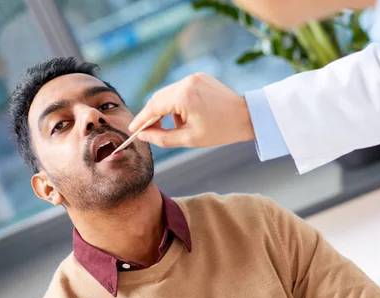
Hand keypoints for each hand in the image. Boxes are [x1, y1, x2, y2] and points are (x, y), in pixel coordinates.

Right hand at [129, 73, 255, 147]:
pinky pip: (181, 90)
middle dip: (153, 115)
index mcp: (184, 96)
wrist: (247, 117)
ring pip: (169, 94)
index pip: (153, 107)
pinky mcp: (200, 76)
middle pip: (159, 98)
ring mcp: (194, 77)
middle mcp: (187, 82)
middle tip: (150, 131)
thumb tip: (143, 135)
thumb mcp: (189, 139)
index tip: (132, 129)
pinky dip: (179, 103)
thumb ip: (162, 138)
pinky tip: (191, 115)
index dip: (141, 120)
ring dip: (168, 110)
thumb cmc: (221, 131)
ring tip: (181, 126)